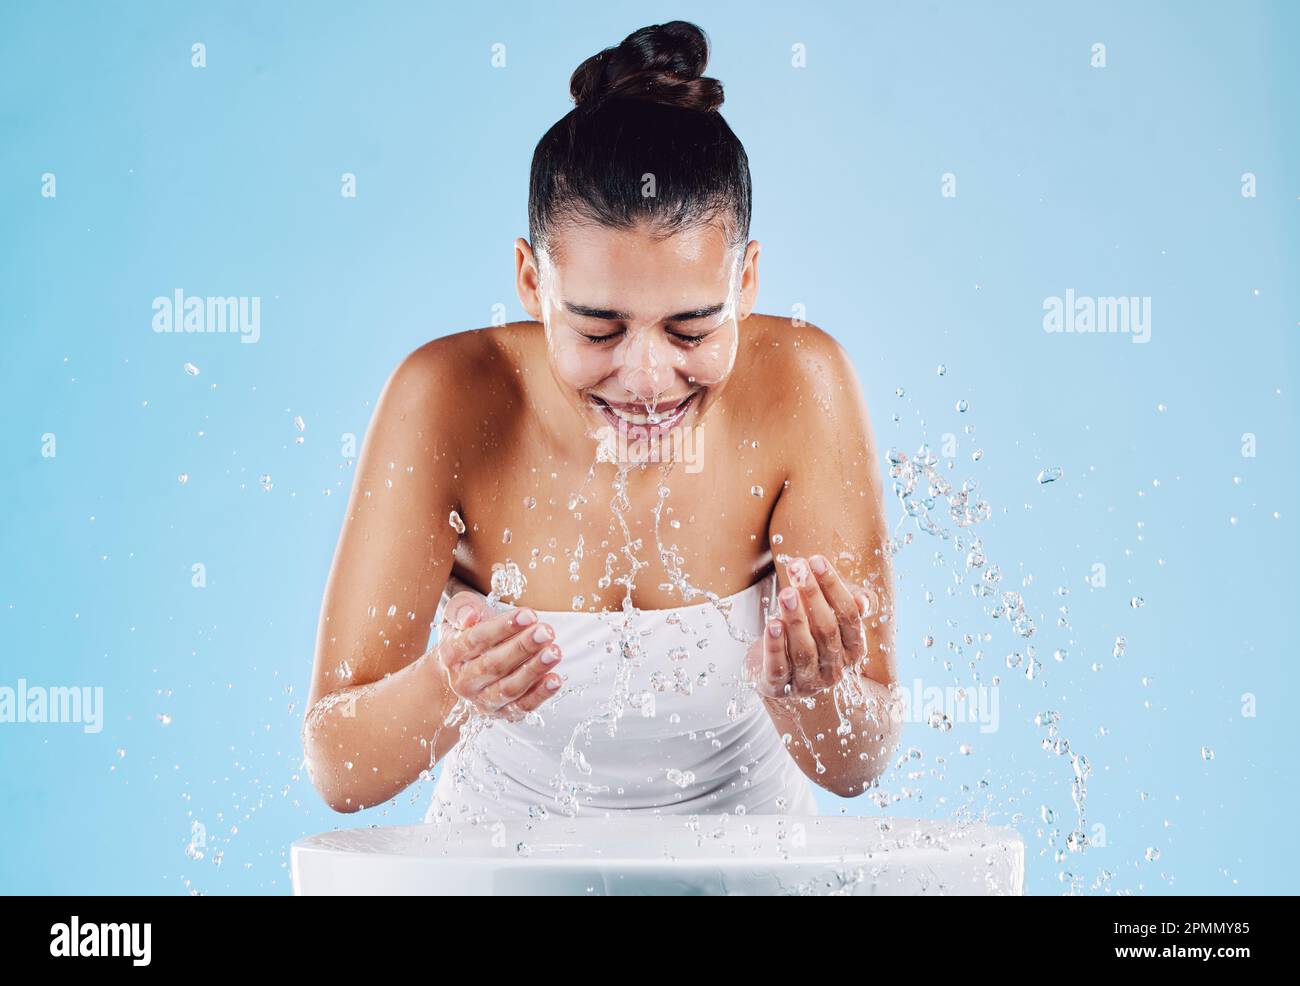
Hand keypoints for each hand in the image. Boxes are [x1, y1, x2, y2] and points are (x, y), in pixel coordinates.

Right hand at [434, 592, 562, 721]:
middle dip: (523, 647)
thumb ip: (462, 608)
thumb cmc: (469, 632)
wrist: (465, 667)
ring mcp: (483, 700)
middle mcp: (464, 682)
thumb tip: (470, 616)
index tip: (529, 615)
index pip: (476, 640)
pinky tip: (556, 679)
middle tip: (546, 632)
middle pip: (494, 665)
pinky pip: (522, 706)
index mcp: (451, 655)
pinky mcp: (504, 713)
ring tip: (555, 652)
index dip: (502, 628)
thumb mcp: (459, 614)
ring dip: (534, 670)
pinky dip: (540, 695)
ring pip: (509, 688)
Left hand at [744, 555, 870, 700]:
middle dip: (813, 595)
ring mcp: (808, 682)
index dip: (834, 587)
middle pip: (827, 630)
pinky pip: (779, 668)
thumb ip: (848, 606)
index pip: (849, 616)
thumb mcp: (830, 617)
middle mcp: (834, 669)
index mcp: (852, 650)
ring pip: (804, 650)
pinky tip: (772, 624)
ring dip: (795, 618)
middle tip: (798, 568)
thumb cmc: (807, 635)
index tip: (817, 561)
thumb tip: (863, 601)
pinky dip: (775, 646)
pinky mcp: (779, 688)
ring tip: (786, 592)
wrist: (776, 672)